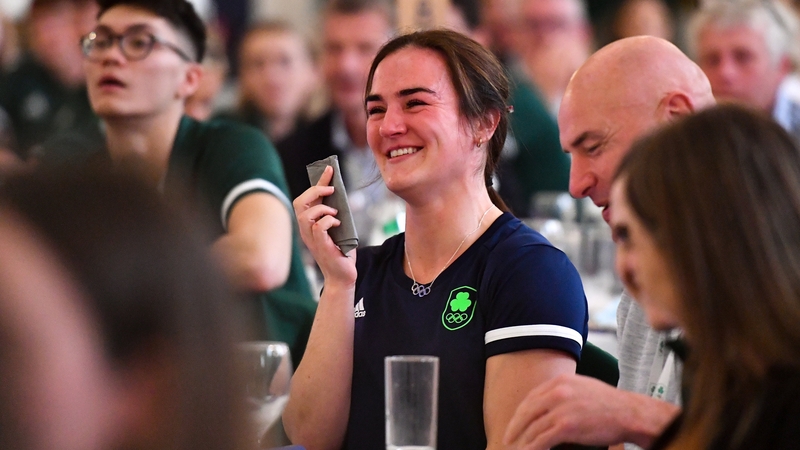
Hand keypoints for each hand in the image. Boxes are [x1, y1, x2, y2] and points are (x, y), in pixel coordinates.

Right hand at [293, 165, 356, 284]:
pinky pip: (318, 228)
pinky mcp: (320, 247)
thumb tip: (341, 196)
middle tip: (331, 189)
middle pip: (299, 203)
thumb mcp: (339, 229)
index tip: (329, 169)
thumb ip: (336, 215)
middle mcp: (306, 231)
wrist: (343, 276)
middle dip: (315, 190)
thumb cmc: (342, 253)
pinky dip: (328, 221)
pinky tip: (337, 224)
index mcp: (309, 225)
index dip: (317, 182)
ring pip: (305, 215)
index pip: (306, 198)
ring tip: (335, 212)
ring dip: (322, 208)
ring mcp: (311, 239)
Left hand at [503, 374, 679, 449]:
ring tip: (515, 448)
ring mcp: (561, 408)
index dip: (521, 412)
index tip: (515, 422)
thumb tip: (546, 403)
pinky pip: (542, 439)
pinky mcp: (566, 425)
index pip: (532, 397)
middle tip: (507, 437)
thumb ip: (562, 392)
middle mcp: (557, 392)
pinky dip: (532, 447)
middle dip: (515, 426)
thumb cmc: (608, 403)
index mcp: (560, 381)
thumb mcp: (581, 387)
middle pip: (527, 411)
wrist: (629, 413)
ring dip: (522, 440)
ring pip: (533, 427)